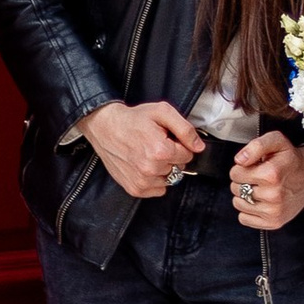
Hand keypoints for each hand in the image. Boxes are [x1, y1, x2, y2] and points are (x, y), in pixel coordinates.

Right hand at [82, 98, 206, 200]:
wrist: (105, 127)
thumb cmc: (133, 119)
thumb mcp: (162, 112)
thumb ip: (185, 129)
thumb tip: (199, 146)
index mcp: (161, 151)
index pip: (188, 155)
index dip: (179, 145)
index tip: (167, 138)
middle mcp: (151, 169)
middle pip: (178, 168)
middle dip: (171, 156)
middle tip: (155, 144)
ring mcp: (142, 181)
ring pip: (168, 179)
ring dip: (163, 169)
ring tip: (148, 154)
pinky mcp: (134, 188)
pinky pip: (158, 190)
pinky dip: (154, 180)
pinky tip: (144, 165)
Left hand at [231, 134, 303, 230]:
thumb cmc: (293, 159)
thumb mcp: (277, 141)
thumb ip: (256, 146)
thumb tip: (239, 160)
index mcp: (272, 174)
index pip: (235, 173)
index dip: (241, 167)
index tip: (252, 166)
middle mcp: (273, 195)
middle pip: (236, 188)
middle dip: (243, 181)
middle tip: (257, 177)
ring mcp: (274, 211)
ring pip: (238, 204)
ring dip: (245, 196)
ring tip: (259, 188)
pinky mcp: (274, 222)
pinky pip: (244, 219)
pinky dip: (248, 211)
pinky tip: (260, 201)